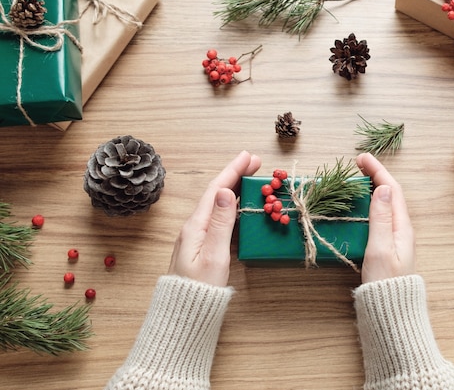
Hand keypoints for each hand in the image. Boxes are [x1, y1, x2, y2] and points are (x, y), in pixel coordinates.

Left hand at [168, 151, 261, 286]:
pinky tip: (237, 202)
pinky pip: (217, 215)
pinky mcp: (200, 245)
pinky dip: (230, 203)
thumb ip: (222, 224)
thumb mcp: (214, 256)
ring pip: (217, 203)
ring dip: (233, 187)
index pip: (217, 190)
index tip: (248, 156)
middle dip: (235, 174)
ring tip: (249, 175)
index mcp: (196, 226)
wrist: (183, 314)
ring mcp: (195, 235)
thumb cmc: (200, 290)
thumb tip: (227, 193)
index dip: (233, 171)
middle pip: (216, 193)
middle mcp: (193, 226)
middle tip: (255, 161)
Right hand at [356, 153, 415, 282]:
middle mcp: (401, 230)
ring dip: (372, 188)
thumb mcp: (381, 248)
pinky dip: (369, 204)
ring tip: (357, 179)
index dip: (378, 171)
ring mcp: (395, 239)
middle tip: (357, 164)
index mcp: (402, 227)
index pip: (392, 190)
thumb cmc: (385, 283)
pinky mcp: (387, 247)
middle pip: (391, 194)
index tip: (361, 158)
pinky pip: (380, 217)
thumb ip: (381, 218)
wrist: (391, 312)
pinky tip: (360, 206)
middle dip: (376, 175)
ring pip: (385, 205)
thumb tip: (383, 188)